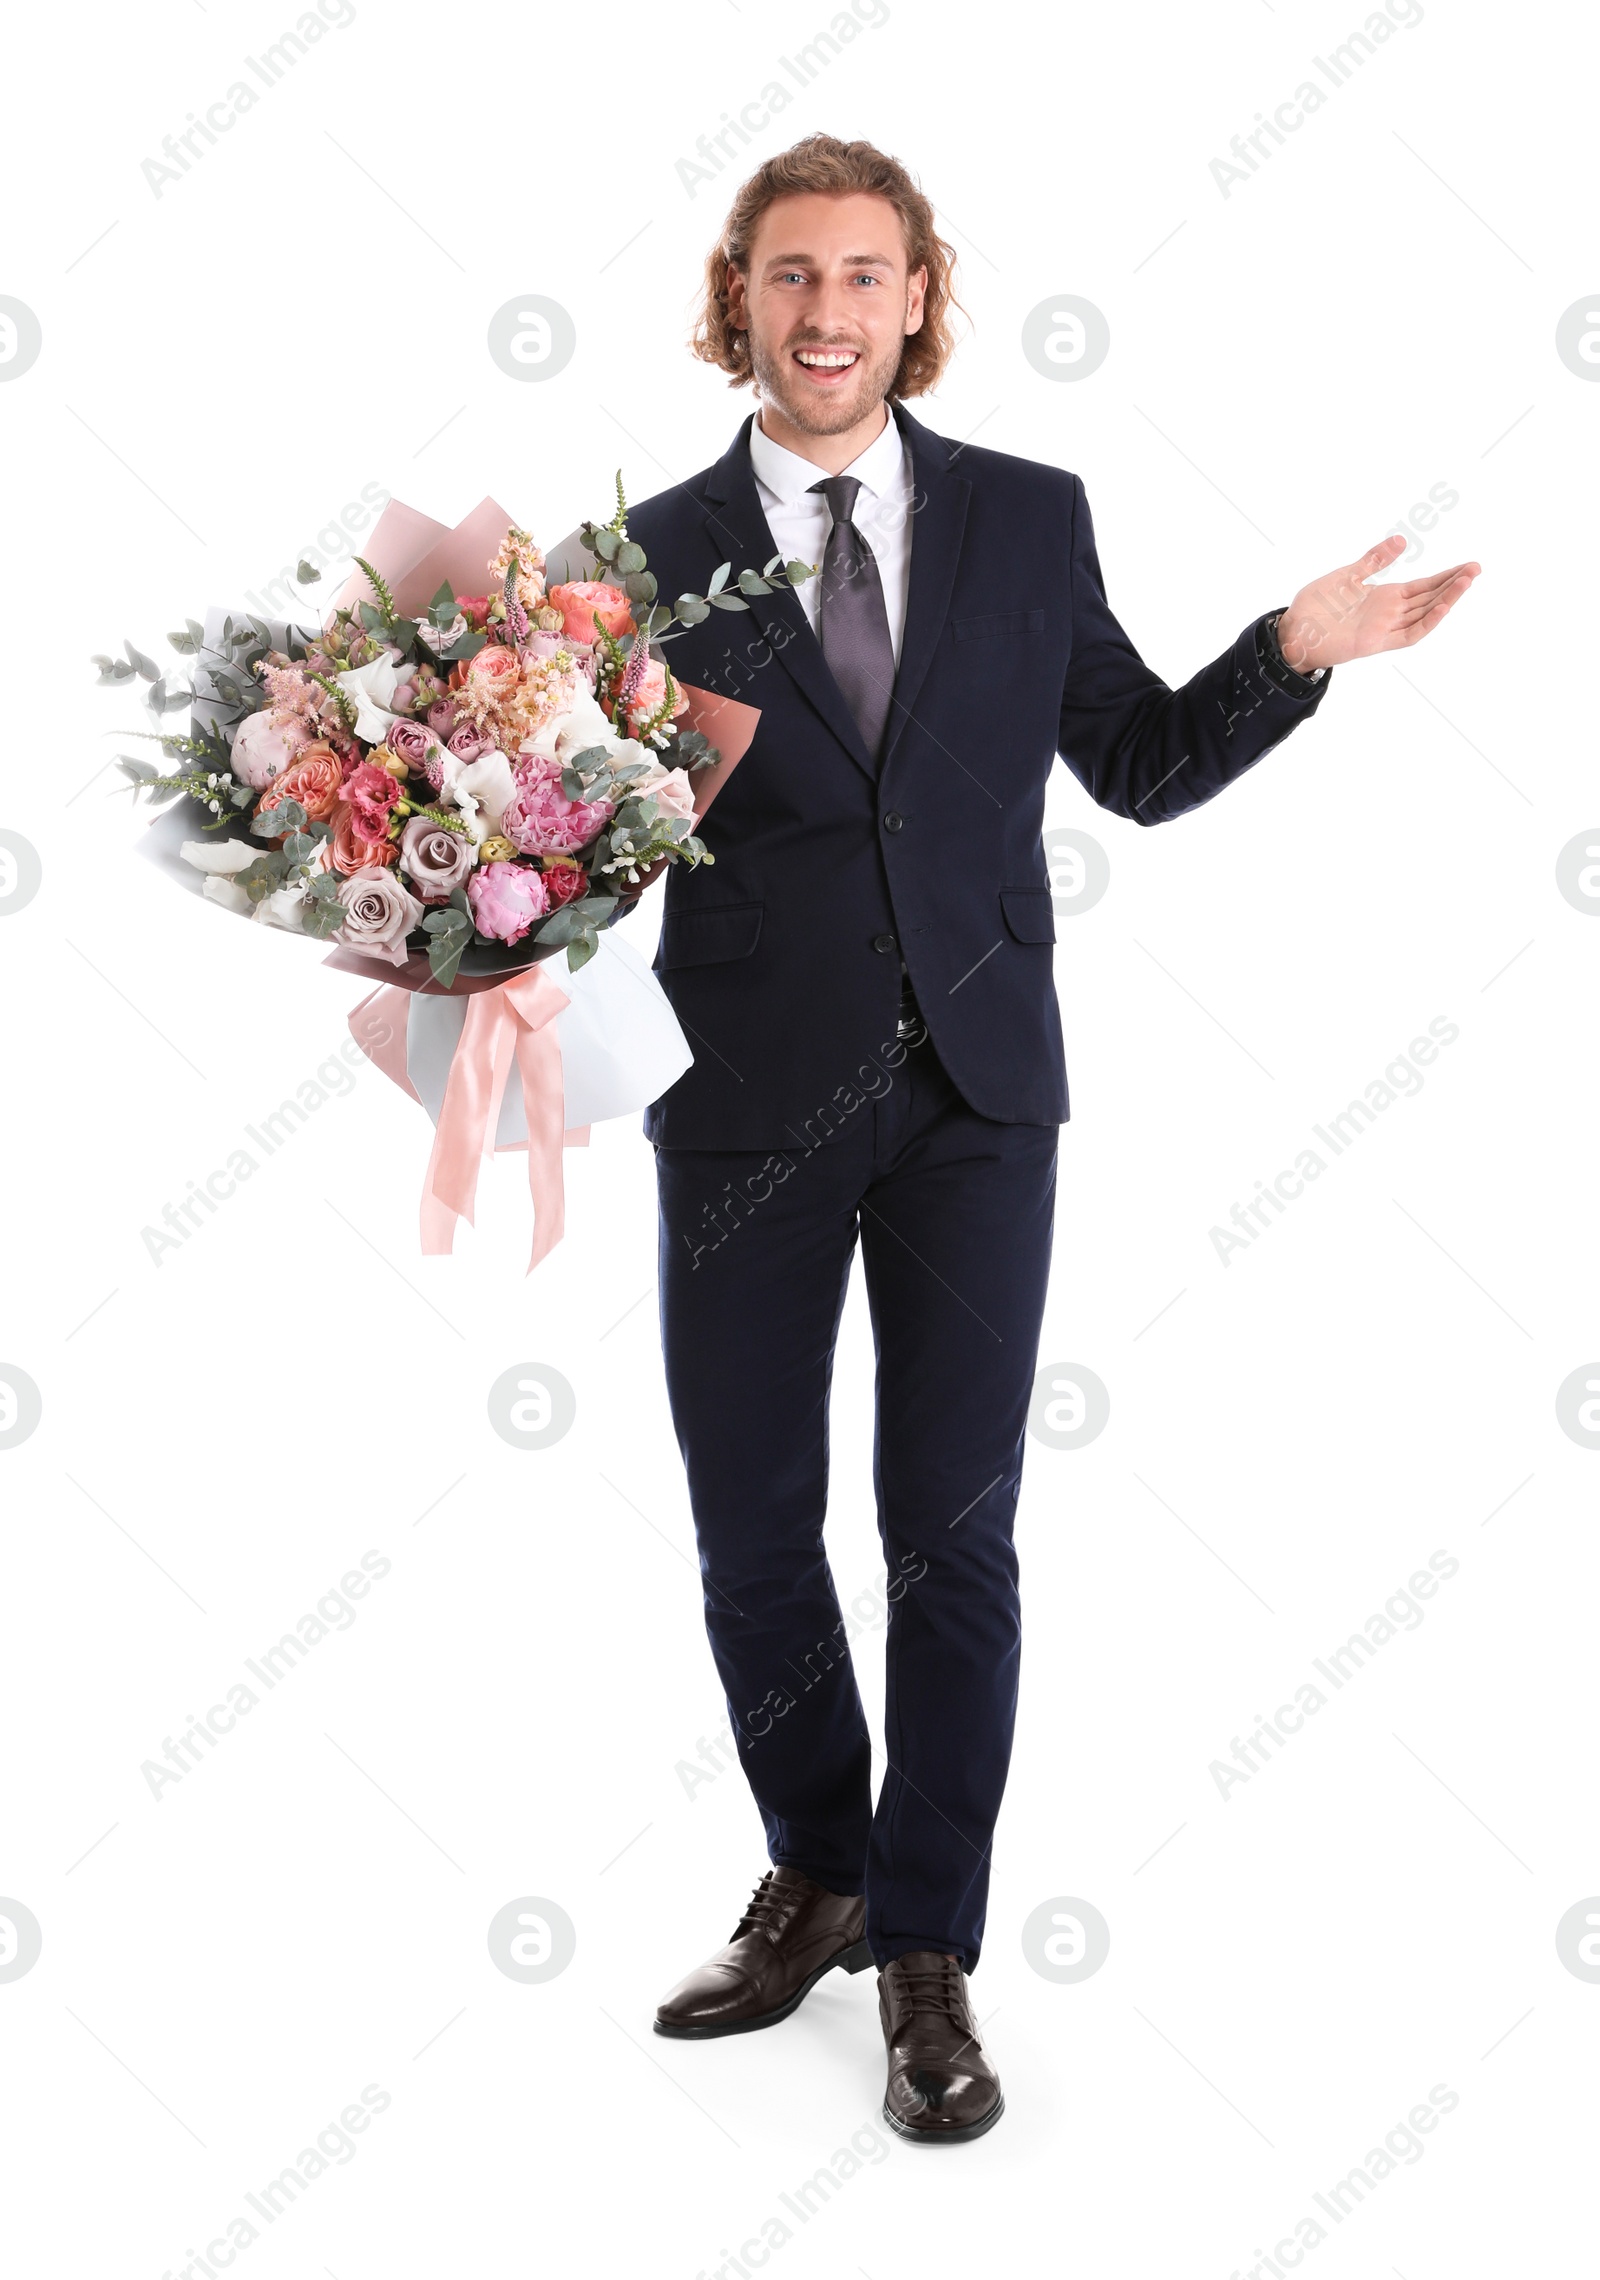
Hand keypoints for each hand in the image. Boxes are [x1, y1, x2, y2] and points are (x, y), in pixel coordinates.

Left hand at [1276, 535, 1480, 674]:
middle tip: (1477, 568)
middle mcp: (1390, 613)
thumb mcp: (1349, 575)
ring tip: (1466, 581)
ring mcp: (1386, 628)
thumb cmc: (1316, 606)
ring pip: (1425, 614)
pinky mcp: (1376, 643)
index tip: (1469, 565)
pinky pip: (1408, 634)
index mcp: (1386, 596)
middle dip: (1454, 584)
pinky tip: (1442, 607)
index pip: (1425, 585)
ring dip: (1446, 599)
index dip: (1447, 576)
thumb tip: (1402, 540)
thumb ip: (1375, 560)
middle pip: (1431, 598)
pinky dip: (1427, 622)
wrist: (1293, 630)